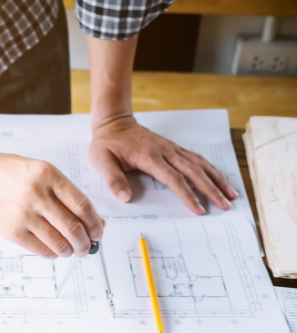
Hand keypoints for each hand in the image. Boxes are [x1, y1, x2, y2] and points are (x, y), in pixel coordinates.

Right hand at [0, 148, 105, 258]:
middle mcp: (37, 194)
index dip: (95, 223)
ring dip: (70, 251)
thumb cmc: (8, 172)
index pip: (83, 206)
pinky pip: (41, 250)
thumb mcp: (40, 172)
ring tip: (70, 250)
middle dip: (86, 242)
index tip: (98, 231)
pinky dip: (53, 253)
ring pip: (60, 243)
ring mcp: (24, 214)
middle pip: (74, 228)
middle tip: (87, 246)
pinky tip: (53, 249)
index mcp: (49, 175)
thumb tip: (92, 219)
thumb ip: (65, 193)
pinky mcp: (12, 231)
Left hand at [88, 116, 237, 213]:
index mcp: (149, 156)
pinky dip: (210, 169)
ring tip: (230, 194)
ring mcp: (171, 149)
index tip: (198, 209)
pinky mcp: (173, 148)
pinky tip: (219, 178)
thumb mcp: (101, 160)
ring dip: (217, 179)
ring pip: (200, 163)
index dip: (187, 195)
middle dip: (211, 190)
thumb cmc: (107, 143)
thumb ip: (112, 179)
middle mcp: (165, 151)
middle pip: (194, 172)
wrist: (113, 123)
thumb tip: (126, 198)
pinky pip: (196, 158)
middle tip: (225, 206)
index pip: (173, 179)